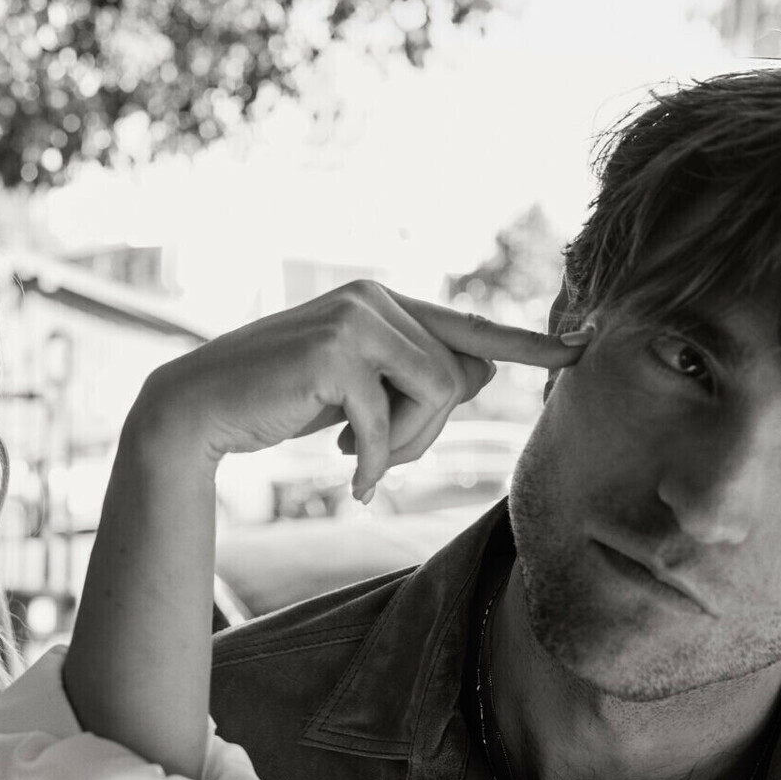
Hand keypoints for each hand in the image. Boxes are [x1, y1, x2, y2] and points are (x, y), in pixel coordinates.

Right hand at [132, 281, 586, 501]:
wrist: (197, 409)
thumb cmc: (276, 402)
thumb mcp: (354, 393)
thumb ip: (414, 378)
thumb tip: (482, 373)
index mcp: (381, 301)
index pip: (467, 324)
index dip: (527, 342)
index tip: (583, 347)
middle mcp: (373, 296)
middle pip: (456, 377)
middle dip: (423, 433)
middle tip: (372, 457)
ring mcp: (354, 317)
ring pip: (435, 395)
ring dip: (400, 446)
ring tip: (354, 460)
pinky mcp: (335, 351)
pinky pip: (387, 423)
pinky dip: (373, 464)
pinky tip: (350, 483)